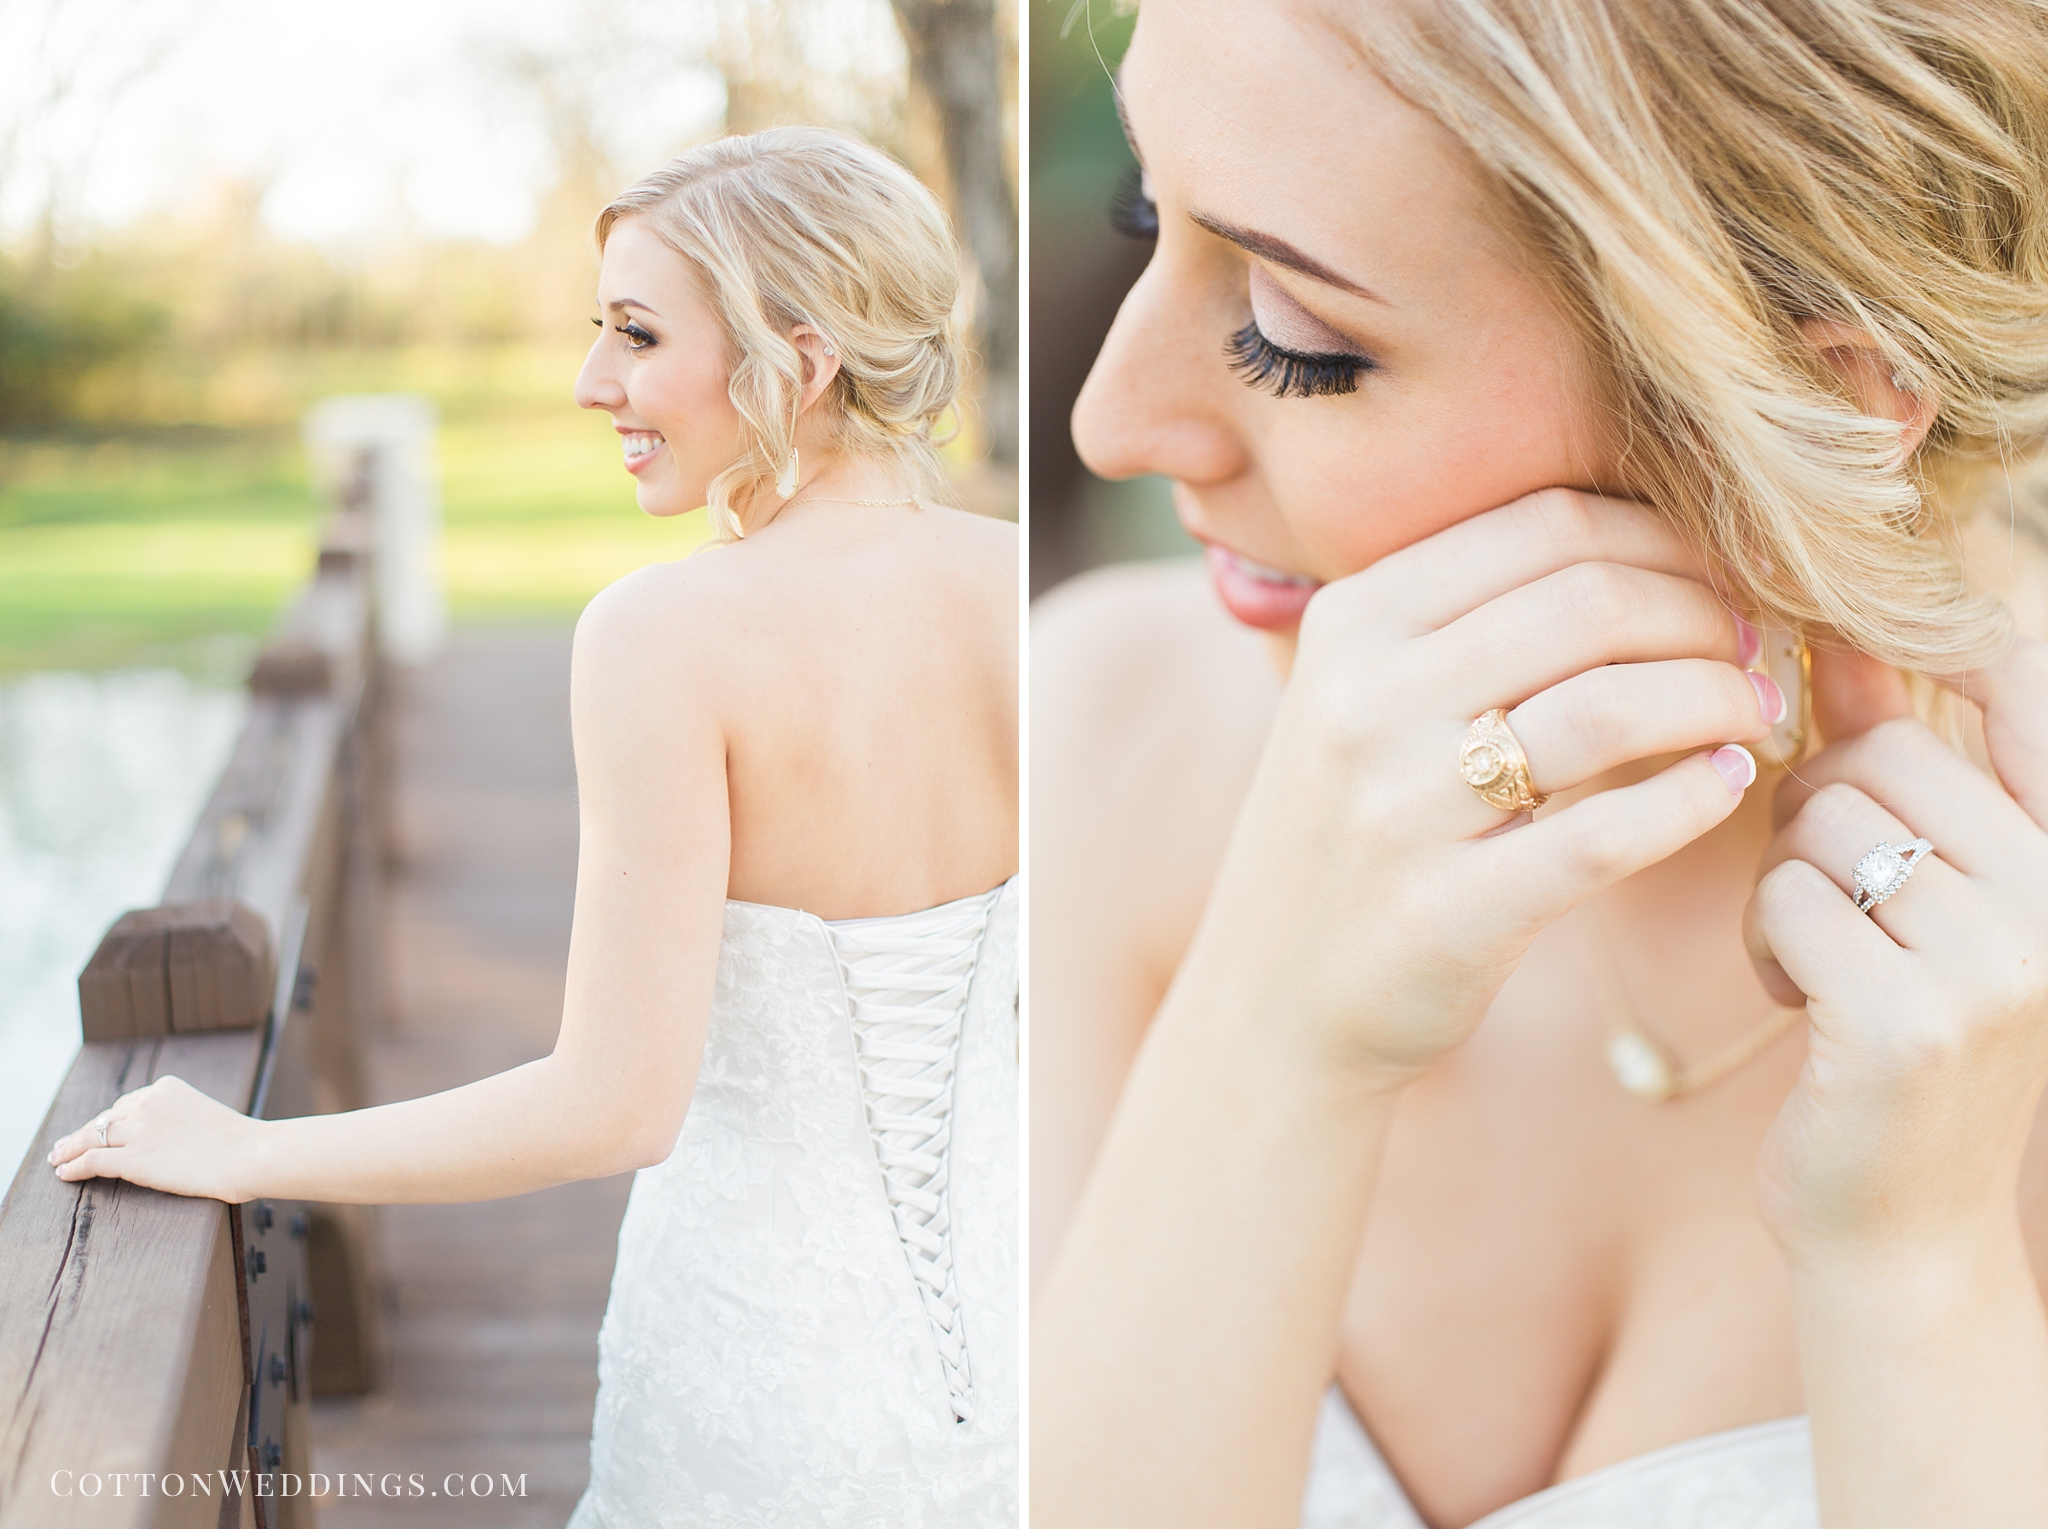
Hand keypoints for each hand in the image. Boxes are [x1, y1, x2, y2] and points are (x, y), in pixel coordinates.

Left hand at [47, 1074, 265, 1203]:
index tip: (97, 1129)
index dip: (107, 1121)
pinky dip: (73, 1167)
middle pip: (104, 1120)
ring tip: (57, 1160)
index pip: (126, 1104)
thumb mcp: (205, 1115)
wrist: (251, 1155)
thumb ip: (180, 1118)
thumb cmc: (241, 1143)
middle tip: (64, 1146)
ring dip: (68, 1150)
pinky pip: (92, 1161)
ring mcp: (139, 1131)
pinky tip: (64, 1174)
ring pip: (90, 1138)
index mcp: (167, 1088)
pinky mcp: (135, 1159)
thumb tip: (170, 1139)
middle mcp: (148, 1103)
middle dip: (82, 1133)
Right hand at [1177, 488, 1776, 1079]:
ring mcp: (1398, 808)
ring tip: (1757, 712)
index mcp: (1351, 621)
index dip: (1666, 537)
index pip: (1546, 523)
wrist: (1274, 1000)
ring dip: (1717, 697)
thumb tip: (1653, 544)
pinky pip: (1608, 835)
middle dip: (1706, 612)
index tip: (1726, 574)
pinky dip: (1694, 798)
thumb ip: (1471, 619)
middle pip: (1591, 599)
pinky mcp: (1447, 912)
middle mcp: (1364, 700)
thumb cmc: (1354, 830)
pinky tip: (1727, 784)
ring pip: (1610, 707)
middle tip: (1755, 647)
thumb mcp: (1366, 699)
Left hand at [1745, 636, 2047, 1260]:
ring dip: (1784, 882)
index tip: (1850, 638)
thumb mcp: (1921, 892)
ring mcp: (2000, 962)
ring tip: (1819, 958)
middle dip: (1813, 805)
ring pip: (1820, 823)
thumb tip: (1837, 630)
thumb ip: (1892, 761)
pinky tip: (1800, 1001)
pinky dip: (1766, 943)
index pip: (2026, 683)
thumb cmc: (1898, 1033)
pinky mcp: (1912, 1021)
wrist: (1901, 1226)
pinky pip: (1785, 899)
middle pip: (1880, 751)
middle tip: (1822, 890)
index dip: (1940, 639)